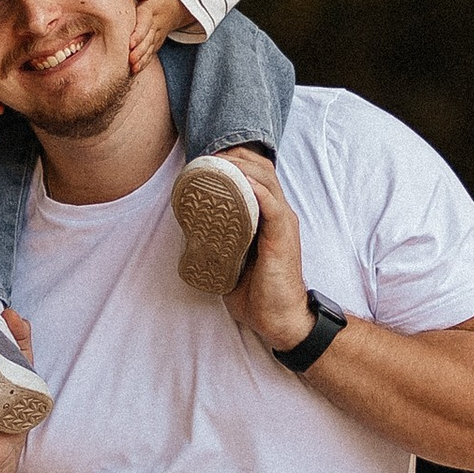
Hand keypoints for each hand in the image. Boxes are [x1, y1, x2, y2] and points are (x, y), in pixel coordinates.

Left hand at [127, 0, 187, 73]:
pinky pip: (150, 53)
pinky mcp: (156, 43)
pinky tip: (135, 70)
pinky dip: (144, 62)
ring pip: (149, 48)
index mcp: (151, 10)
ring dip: (141, 58)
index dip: (139, 33)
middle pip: (147, 39)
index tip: (130, 42)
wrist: (178, 6)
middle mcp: (154, 25)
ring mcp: (156, 35)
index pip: (144, 22)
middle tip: (130, 59)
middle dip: (139, 50)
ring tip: (133, 67)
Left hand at [222, 159, 316, 359]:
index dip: (234, 160)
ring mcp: (283, 222)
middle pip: (262, 168)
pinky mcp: (283, 236)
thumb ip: (220, 238)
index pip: (256, 174)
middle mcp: (278, 212)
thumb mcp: (232, 256)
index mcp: (267, 215)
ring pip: (267, 180)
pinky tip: (239, 181)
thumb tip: (191, 227)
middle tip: (207, 155)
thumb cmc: (256, 292)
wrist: (278, 317)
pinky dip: (256, 189)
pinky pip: (272, 205)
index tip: (206, 158)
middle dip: (235, 156)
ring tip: (217, 161)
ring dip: (241, 166)